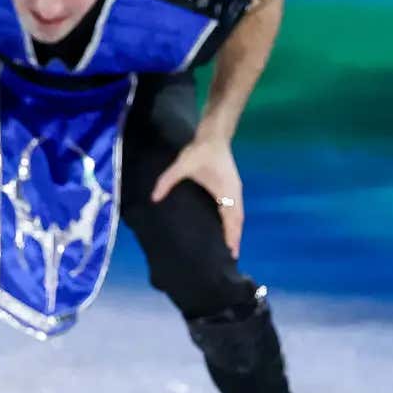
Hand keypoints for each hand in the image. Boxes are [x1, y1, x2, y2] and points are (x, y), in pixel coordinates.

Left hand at [151, 136, 243, 259]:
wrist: (214, 135)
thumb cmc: (200, 150)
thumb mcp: (181, 165)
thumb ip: (167, 181)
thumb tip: (154, 197)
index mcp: (226, 190)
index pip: (231, 218)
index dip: (232, 235)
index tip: (231, 250)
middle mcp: (234, 193)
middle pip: (238, 220)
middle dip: (236, 238)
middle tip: (232, 257)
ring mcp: (234, 190)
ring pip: (238, 215)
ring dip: (236, 231)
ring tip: (232, 248)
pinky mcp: (231, 187)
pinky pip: (235, 209)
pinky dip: (233, 221)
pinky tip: (227, 228)